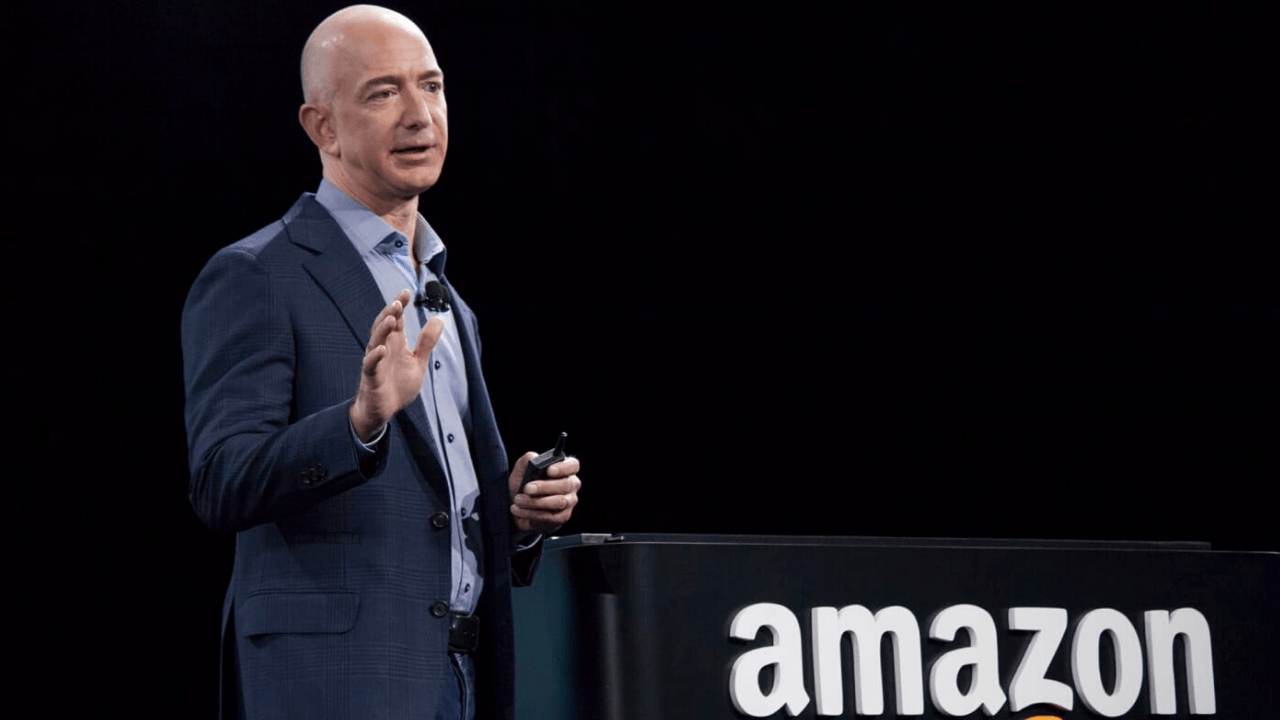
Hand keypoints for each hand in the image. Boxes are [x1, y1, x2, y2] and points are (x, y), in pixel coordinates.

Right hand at [349, 289, 443, 440]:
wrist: (384, 410)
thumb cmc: (398, 385)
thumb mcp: (418, 361)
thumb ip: (427, 341)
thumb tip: (439, 318)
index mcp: (395, 343)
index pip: (395, 319)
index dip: (399, 305)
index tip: (406, 291)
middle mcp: (383, 348)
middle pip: (383, 326)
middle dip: (390, 312)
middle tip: (398, 302)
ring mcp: (375, 362)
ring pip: (375, 341)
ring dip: (382, 329)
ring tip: (391, 318)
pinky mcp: (371, 378)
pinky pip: (370, 365)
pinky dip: (374, 357)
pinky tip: (381, 349)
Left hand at [508, 453, 580, 532]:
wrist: (518, 506)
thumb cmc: (523, 484)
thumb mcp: (522, 470)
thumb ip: (528, 460)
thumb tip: (533, 458)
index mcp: (565, 469)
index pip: (573, 465)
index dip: (563, 468)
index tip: (548, 470)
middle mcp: (571, 485)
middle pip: (566, 485)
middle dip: (544, 487)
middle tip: (527, 488)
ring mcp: (569, 501)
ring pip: (559, 501)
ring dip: (536, 502)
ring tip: (518, 500)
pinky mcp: (563, 516)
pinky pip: (550, 516)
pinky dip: (532, 513)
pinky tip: (518, 510)